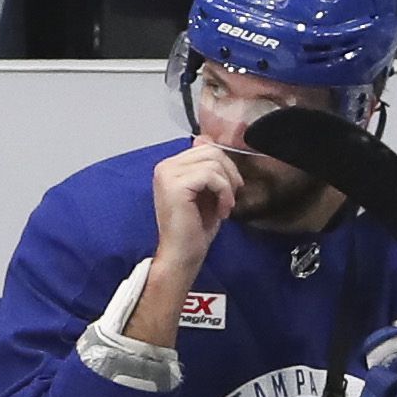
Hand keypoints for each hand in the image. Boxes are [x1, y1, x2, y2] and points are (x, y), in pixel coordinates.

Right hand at [151, 139, 242, 276]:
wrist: (182, 254)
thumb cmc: (194, 229)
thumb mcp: (207, 193)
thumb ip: (210, 170)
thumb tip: (211, 143)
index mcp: (171, 167)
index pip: (206, 147)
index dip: (225, 166)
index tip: (230, 188)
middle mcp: (166, 166)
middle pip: (212, 150)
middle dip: (229, 173)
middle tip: (230, 198)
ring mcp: (168, 174)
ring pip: (214, 161)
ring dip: (227, 186)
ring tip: (225, 206)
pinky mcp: (176, 185)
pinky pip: (212, 175)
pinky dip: (224, 193)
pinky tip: (221, 211)